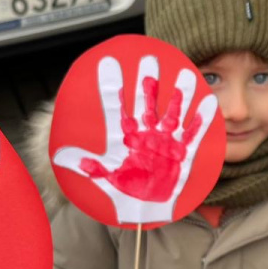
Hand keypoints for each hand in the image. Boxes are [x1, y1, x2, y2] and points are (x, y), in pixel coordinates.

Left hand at [53, 55, 217, 224]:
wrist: (147, 209)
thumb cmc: (126, 190)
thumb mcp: (105, 178)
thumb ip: (87, 165)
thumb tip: (59, 157)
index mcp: (126, 136)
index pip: (117, 108)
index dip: (111, 87)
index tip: (107, 64)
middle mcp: (147, 133)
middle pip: (148, 103)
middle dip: (148, 82)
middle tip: (149, 60)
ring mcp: (167, 141)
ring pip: (174, 113)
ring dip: (179, 95)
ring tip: (183, 75)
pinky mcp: (184, 154)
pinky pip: (194, 134)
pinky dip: (201, 120)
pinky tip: (208, 102)